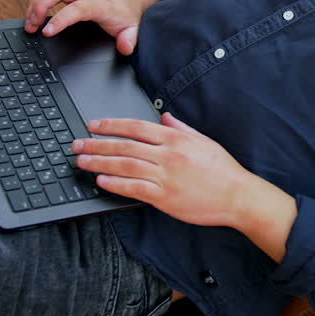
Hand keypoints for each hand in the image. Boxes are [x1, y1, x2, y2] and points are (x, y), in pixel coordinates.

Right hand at [24, 0, 147, 54]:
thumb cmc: (125, 12)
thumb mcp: (132, 28)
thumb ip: (129, 40)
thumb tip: (125, 48)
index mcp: (99, 3)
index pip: (76, 8)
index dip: (60, 19)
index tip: (46, 32)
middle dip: (38, 5)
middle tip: (31, 27)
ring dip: (33, 0)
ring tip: (29, 22)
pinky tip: (33, 9)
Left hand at [73, 114, 254, 227]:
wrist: (237, 195)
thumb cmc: (223, 169)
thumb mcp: (204, 141)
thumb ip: (181, 128)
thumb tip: (164, 117)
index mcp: (176, 139)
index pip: (136, 127)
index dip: (111, 125)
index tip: (94, 125)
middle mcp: (167, 155)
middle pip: (124, 146)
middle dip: (97, 144)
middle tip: (77, 144)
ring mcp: (165, 177)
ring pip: (124, 166)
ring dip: (100, 163)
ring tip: (82, 162)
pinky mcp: (164, 198)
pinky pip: (133, 189)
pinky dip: (115, 184)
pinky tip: (101, 181)